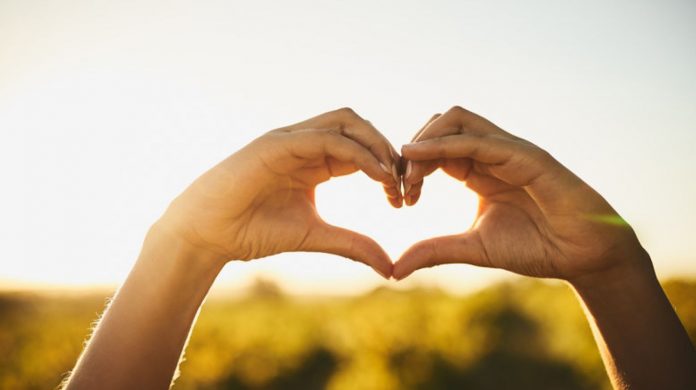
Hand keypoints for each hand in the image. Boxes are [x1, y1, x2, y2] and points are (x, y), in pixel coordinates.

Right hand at [156, 108, 400, 277]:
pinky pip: (325, 137)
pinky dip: (356, 152)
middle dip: (387, 150)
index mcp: (315, 162)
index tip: (403, 198)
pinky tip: (376, 176)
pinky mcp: (276, 143)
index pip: (361, 149)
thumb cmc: (254, 232)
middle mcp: (305, 144)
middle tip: (405, 184)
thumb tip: (390, 267)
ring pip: (345, 122)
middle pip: (359, 127)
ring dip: (376, 144)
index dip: (388, 167)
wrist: (209, 234)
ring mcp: (290, 139)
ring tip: (392, 177)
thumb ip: (352, 244)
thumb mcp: (315, 236)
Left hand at [394, 106, 650, 281]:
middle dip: (412, 149)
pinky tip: (420, 158)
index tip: (400, 197)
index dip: (410, 166)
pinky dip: (445, 144)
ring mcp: (509, 150)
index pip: (434, 150)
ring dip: (425, 139)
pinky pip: (479, 140)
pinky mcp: (527, 155)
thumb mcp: (473, 248)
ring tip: (409, 173)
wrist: (583, 256)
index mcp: (478, 170)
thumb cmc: (536, 247)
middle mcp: (491, 154)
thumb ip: (435, 251)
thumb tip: (394, 269)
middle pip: (440, 125)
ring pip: (457, 119)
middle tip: (401, 184)